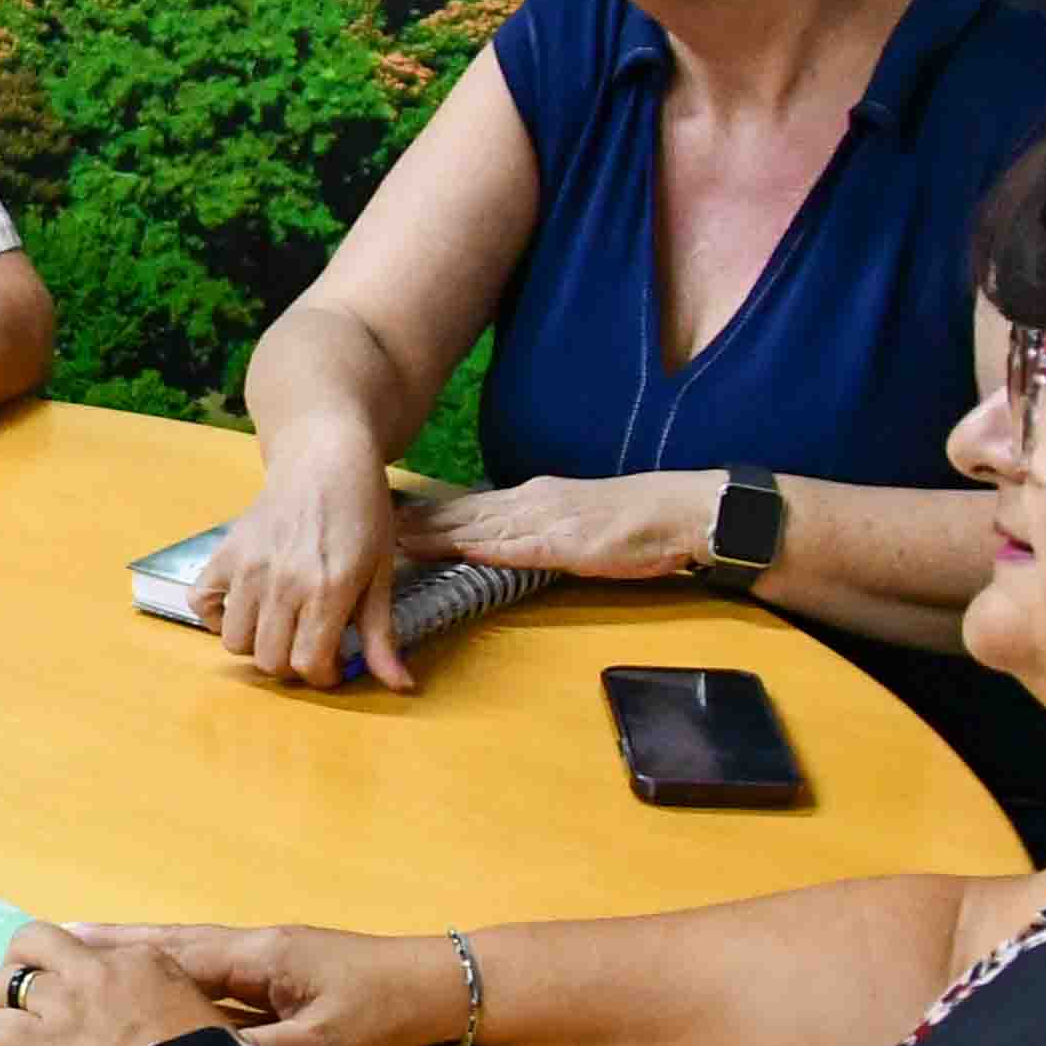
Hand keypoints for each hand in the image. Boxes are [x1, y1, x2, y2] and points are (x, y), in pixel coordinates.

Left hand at [0, 922, 228, 1045]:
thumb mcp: (194, 1016)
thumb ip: (157, 1008)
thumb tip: (133, 1034)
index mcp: (143, 960)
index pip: (88, 951)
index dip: (74, 978)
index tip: (80, 1008)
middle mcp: (99, 969)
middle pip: (36, 939)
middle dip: (22, 965)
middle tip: (25, 1002)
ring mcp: (69, 1000)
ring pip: (8, 980)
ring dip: (6, 1009)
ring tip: (16, 1042)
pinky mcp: (45, 1040)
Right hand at [63, 923, 469, 1045]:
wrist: (440, 986)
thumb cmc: (385, 1012)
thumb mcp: (326, 1042)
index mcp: (259, 956)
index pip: (177, 954)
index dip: (122, 955)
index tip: (69, 950)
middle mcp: (255, 946)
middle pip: (172, 944)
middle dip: (116, 944)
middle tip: (55, 940)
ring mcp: (267, 955)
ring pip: (189, 953)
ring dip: (139, 952)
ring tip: (85, 951)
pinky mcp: (279, 970)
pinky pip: (212, 968)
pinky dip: (174, 969)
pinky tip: (154, 981)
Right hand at [205, 449, 410, 689]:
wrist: (326, 460)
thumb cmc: (362, 514)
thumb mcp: (381, 574)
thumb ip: (382, 634)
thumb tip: (401, 686)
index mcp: (328, 590)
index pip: (309, 664)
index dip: (323, 676)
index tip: (333, 664)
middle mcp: (283, 583)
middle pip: (271, 660)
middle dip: (293, 665)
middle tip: (309, 645)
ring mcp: (248, 568)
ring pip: (236, 642)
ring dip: (257, 646)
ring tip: (279, 628)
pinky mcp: (225, 554)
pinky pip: (201, 603)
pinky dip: (216, 616)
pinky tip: (243, 610)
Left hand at [402, 470, 718, 583]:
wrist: (682, 513)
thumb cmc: (637, 525)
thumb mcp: (576, 525)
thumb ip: (537, 533)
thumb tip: (501, 545)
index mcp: (532, 498)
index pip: (465, 506)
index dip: (423, 512)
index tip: (385, 516)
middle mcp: (530, 501)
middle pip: (457, 511)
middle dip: (411, 519)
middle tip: (363, 520)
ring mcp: (545, 519)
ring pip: (472, 524)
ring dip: (428, 532)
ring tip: (385, 536)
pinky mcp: (562, 541)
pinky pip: (510, 544)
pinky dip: (473, 545)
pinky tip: (448, 548)